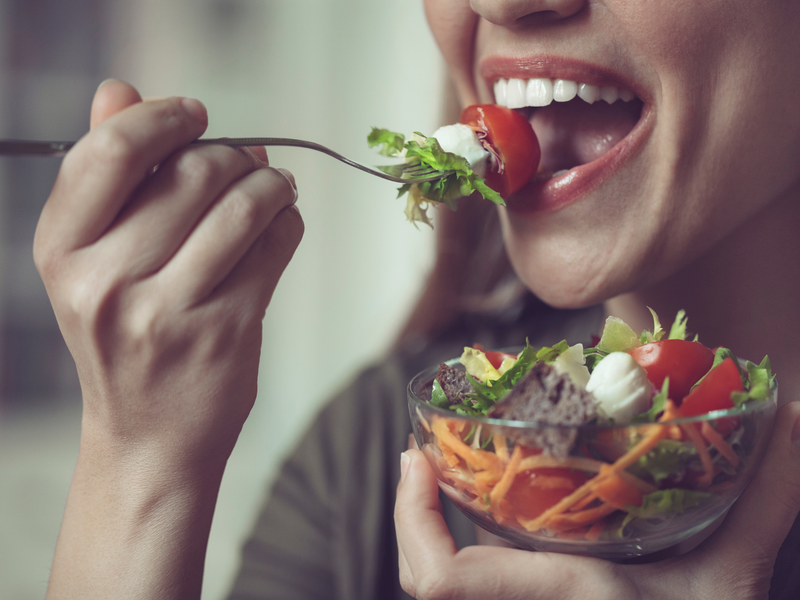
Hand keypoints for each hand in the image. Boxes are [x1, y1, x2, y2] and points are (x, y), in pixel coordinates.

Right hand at [35, 80, 301, 469]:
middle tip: (246, 166)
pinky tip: (282, 222)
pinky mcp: (226, 331)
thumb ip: (106, 176)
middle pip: (193, 172)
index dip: (163, 116)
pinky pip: (275, 247)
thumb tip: (119, 90)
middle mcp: (107, 281)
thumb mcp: (92, 262)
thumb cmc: (124, 339)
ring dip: (272, 184)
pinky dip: (288, 222)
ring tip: (274, 187)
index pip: (112, 149)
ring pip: (243, 205)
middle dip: (233, 157)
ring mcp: (168, 311)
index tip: (194, 114)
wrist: (149, 437)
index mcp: (62, 251)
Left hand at [395, 401, 799, 599]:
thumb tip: (795, 413)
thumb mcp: (733, 578)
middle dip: (410, 517)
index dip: (413, 524)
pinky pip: (471, 591)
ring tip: (437, 474)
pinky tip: (480, 517)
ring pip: (443, 587)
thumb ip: (765, 499)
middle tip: (418, 455)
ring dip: (426, 532)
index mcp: (563, 599)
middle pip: (424, 579)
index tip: (414, 459)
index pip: (445, 583)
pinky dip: (455, 552)